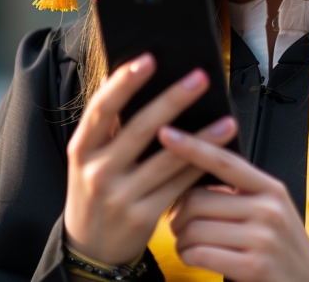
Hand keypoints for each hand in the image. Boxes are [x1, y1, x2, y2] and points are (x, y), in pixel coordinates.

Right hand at [64, 54, 237, 265]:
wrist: (90, 249)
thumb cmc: (94, 188)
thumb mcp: (88, 155)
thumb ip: (104, 120)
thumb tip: (116, 73)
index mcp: (82, 149)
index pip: (101, 108)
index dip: (124, 83)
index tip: (148, 59)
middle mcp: (97, 171)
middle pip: (140, 129)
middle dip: (173, 100)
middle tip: (200, 78)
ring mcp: (120, 196)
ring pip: (167, 159)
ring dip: (201, 139)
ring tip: (227, 119)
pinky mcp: (142, 217)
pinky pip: (178, 186)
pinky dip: (200, 166)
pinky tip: (220, 152)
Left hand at [159, 126, 308, 281]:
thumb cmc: (280, 244)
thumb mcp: (271, 208)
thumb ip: (240, 191)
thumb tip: (192, 175)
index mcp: (270, 187)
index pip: (224, 161)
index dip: (193, 146)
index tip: (166, 133)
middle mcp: (268, 208)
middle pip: (199, 200)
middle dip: (179, 215)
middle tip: (177, 224)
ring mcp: (262, 238)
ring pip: (196, 229)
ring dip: (181, 240)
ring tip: (185, 244)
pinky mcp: (254, 266)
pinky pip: (201, 254)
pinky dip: (188, 257)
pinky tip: (193, 257)